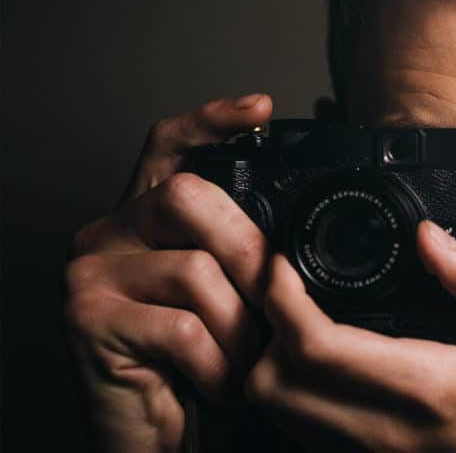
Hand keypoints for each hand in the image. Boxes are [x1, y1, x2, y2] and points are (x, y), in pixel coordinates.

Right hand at [65, 94, 272, 452]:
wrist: (160, 439)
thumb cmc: (201, 370)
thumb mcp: (231, 303)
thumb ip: (242, 256)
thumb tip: (296, 226)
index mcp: (145, 223)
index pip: (169, 148)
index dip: (211, 121)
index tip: (261, 109)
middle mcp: (108, 234)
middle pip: (189, 199)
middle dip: (251, 254)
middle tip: (274, 308)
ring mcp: (90, 274)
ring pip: (197, 270)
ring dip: (241, 328)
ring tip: (243, 362)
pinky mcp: (87, 319)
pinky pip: (183, 327)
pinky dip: (217, 364)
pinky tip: (218, 384)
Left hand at [246, 220, 455, 452]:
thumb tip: (430, 235)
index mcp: (425, 386)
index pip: (317, 345)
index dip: (282, 297)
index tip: (285, 263)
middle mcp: (385, 429)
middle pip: (273, 383)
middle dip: (265, 328)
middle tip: (286, 289)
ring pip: (278, 413)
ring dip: (273, 362)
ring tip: (300, 320)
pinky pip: (303, 431)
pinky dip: (293, 392)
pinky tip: (323, 364)